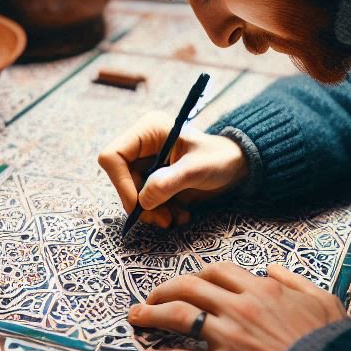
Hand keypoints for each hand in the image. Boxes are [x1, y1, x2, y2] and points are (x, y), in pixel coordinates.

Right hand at [98, 114, 249, 228]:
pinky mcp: (154, 177)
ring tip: (174, 219)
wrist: (238, 166)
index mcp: (148, 131)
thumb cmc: (220, 158)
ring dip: (151, 211)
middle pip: (121, 178)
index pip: (113, 156)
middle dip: (140, 203)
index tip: (140, 205)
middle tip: (162, 220)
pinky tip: (179, 215)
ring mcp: (147, 161)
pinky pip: (145, 198)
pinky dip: (159, 211)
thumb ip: (169, 182)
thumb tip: (143, 200)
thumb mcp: (197, 169)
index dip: (120, 183)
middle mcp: (142, 145)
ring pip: (132, 192)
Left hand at [128, 262, 348, 350]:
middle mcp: (240, 308)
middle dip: (163, 291)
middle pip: (189, 288)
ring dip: (151, 316)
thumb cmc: (331, 343)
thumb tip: (271, 269)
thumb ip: (294, 280)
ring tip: (135, 319)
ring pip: (178, 317)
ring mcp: (229, 338)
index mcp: (262, 290)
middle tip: (149, 299)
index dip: (197, 276)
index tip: (188, 284)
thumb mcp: (323, 300)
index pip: (218, 272)